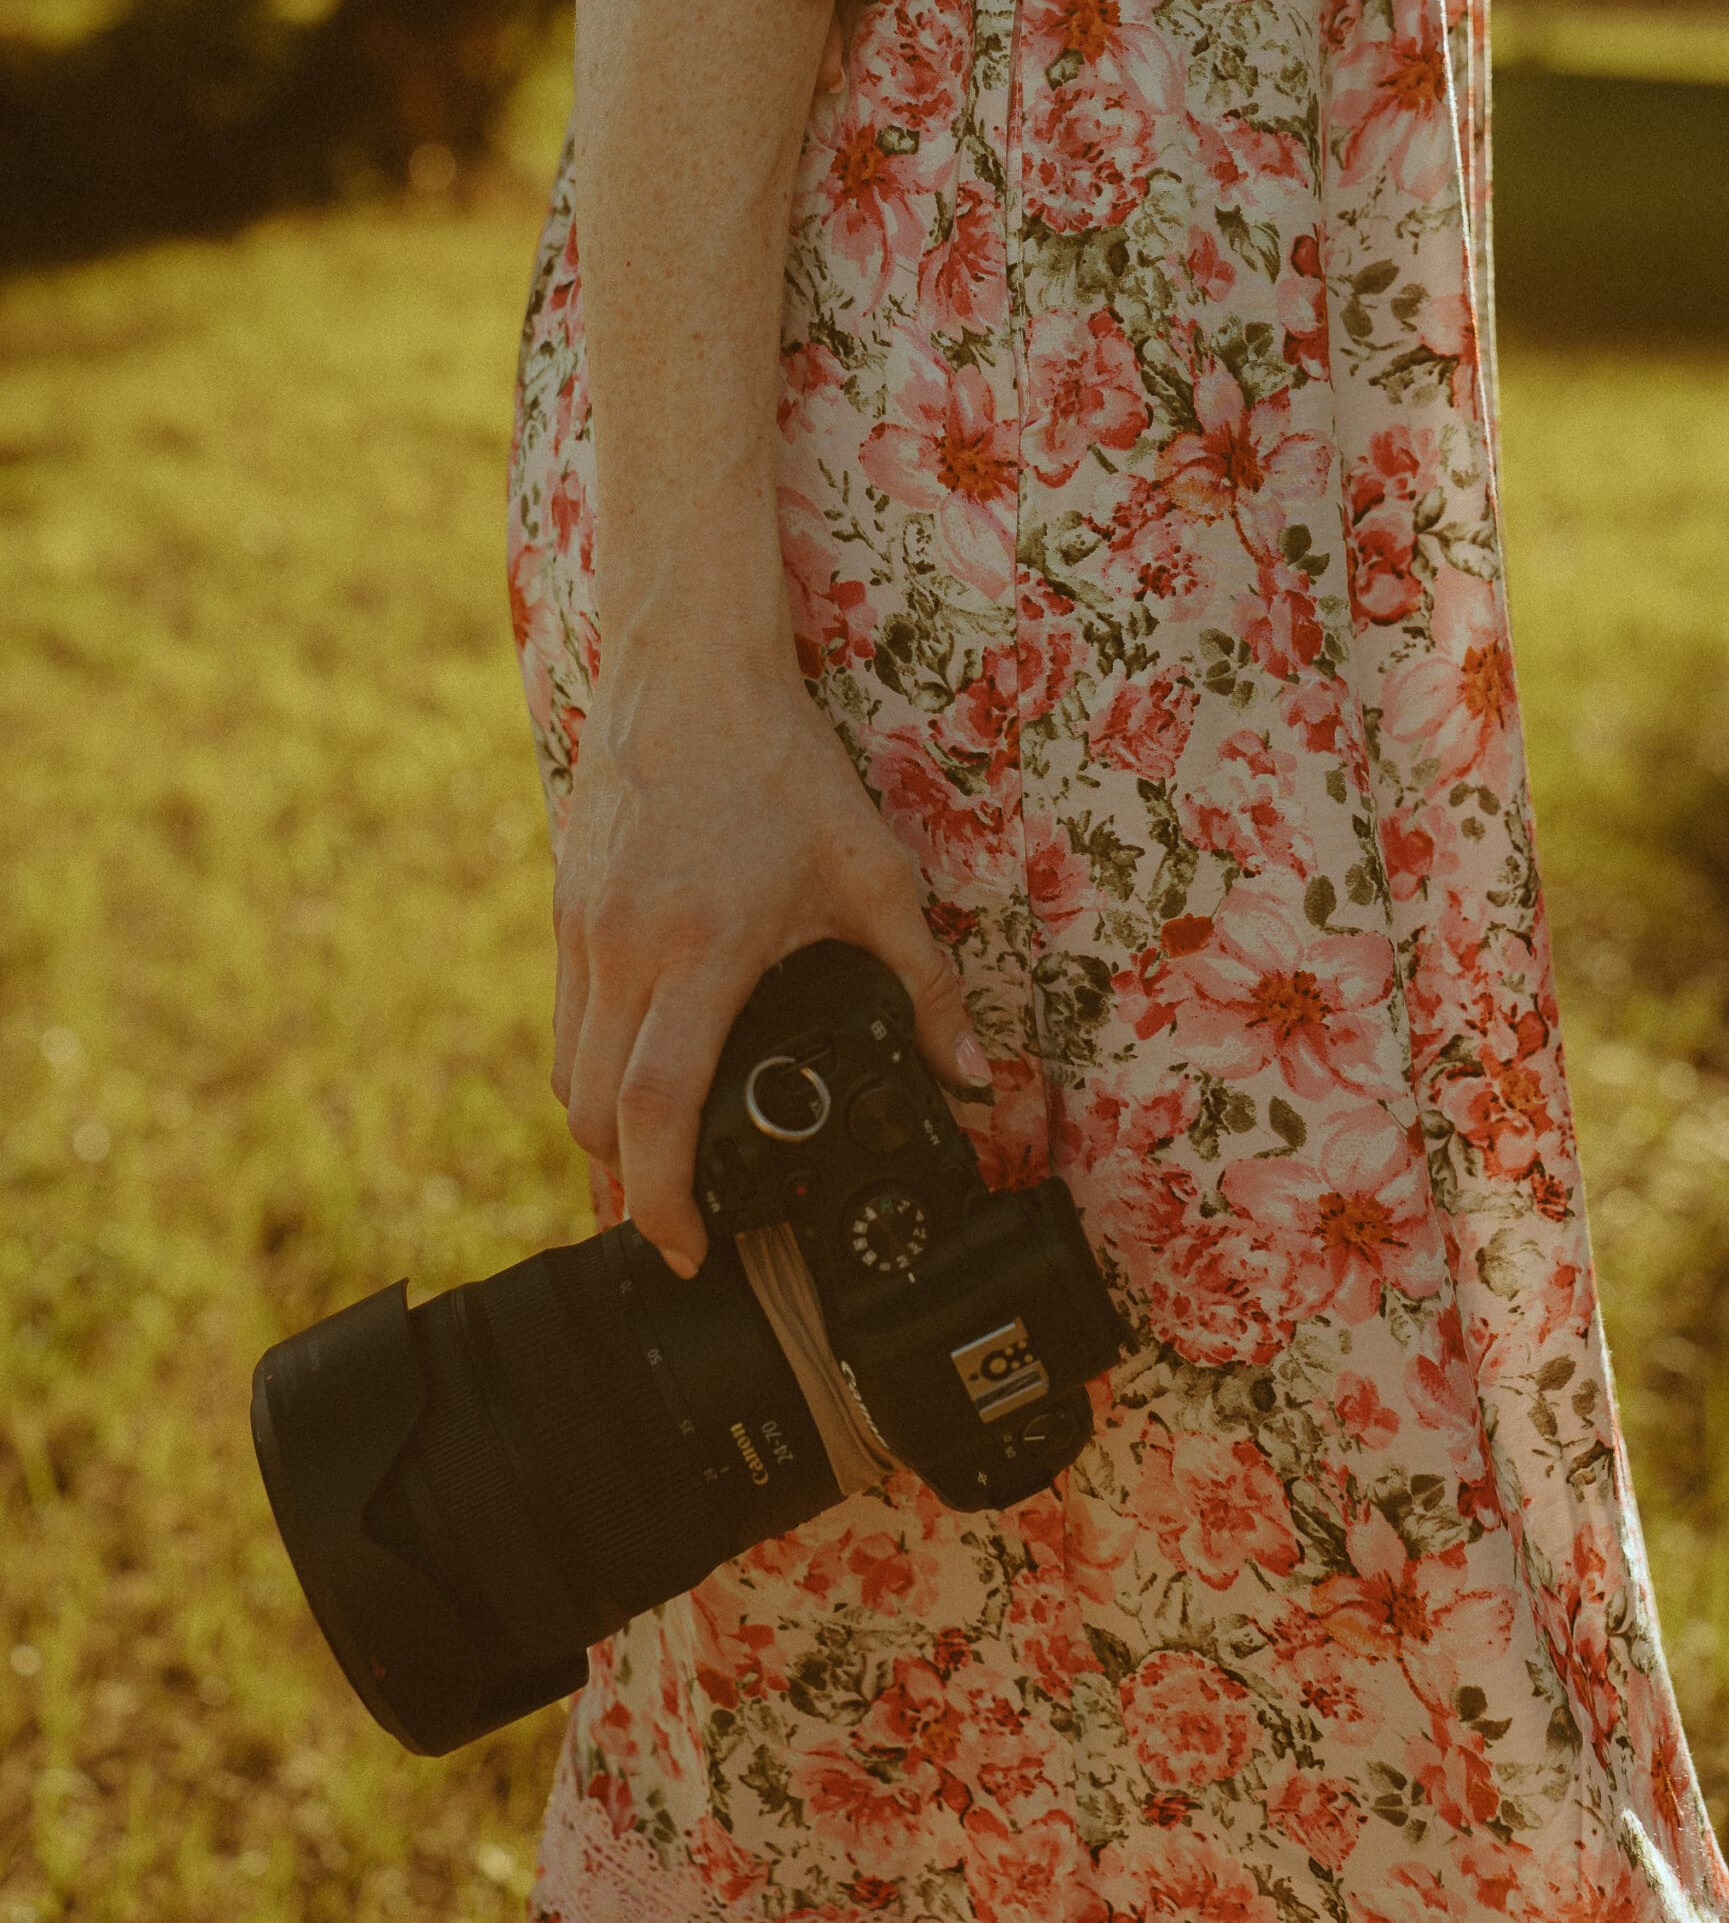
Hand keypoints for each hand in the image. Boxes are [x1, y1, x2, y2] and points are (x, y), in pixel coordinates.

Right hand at [550, 662, 994, 1278]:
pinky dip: (592, 1069)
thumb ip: (926, 984)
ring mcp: (583, 931)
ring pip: (567, 1075)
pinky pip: (563, 1023)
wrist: (690, 673)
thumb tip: (970, 1074)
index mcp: (700, 951)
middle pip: (596, 1116)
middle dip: (633, 1186)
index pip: (656, 1110)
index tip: (690, 1249)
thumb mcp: (874, 875)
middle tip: (683, 1221)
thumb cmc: (783, 768)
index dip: (665, 1199)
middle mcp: (624, 950)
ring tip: (657, 1165)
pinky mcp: (564, 909)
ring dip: (606, 1133)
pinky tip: (636, 1075)